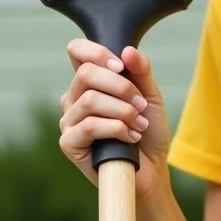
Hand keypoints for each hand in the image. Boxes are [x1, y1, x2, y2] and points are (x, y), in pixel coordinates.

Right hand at [59, 40, 171, 195]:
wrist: (151, 169)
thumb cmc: (147, 130)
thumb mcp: (149, 95)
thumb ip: (141, 71)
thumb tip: (127, 51)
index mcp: (89, 82)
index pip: (77, 51)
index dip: (97, 51)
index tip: (121, 65)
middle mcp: (74, 98)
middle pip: (86, 73)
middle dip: (121, 86)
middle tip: (140, 104)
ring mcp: (69, 121)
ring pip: (90, 100)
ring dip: (123, 110)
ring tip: (138, 123)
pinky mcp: (69, 143)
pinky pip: (90, 125)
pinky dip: (117, 129)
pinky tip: (130, 137)